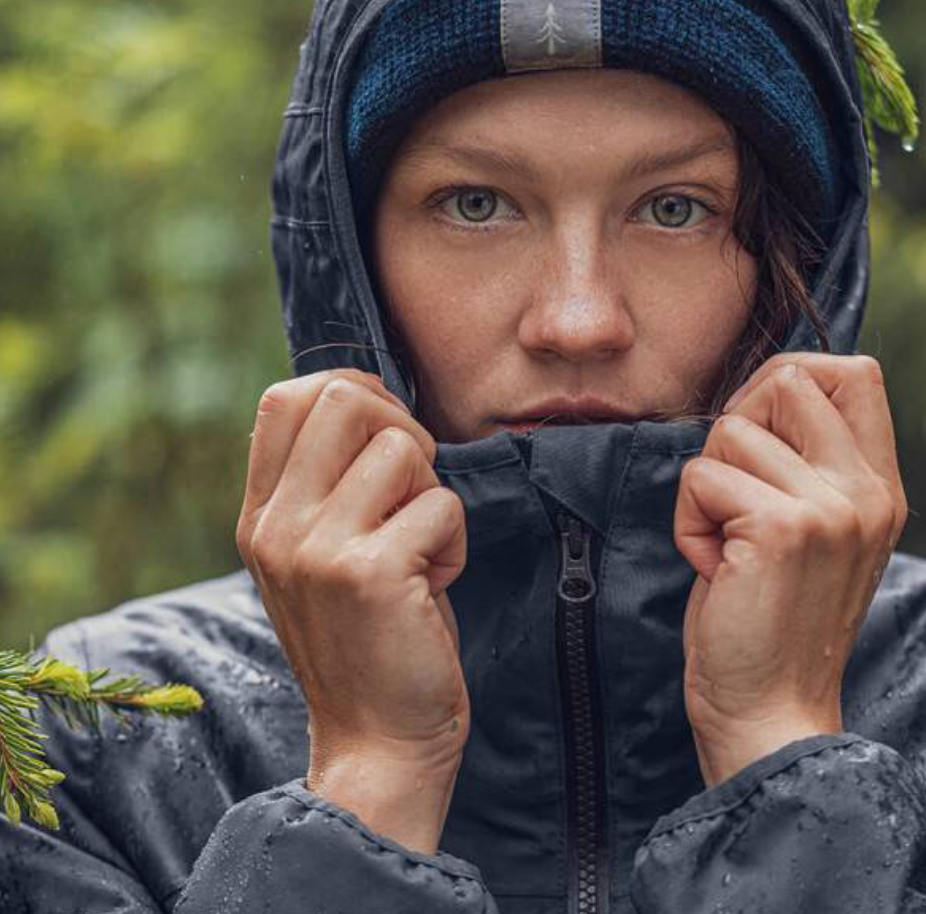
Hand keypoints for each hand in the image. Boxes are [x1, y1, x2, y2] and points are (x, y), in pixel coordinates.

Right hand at [236, 368, 470, 779]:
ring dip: (432, 492)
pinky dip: (454, 541)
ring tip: (420, 549)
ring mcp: (316, 548)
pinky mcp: (369, 573)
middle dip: (402, 429)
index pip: (286, 398)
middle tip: (413, 492)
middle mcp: (276, 526)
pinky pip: (441, 505)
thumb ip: (326, 484)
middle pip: (344, 398)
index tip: (389, 436)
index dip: (353, 392)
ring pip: (402, 447)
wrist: (377, 743)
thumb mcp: (321, 555)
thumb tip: (370, 399)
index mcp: (260, 516)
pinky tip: (433, 584)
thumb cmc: (369, 637)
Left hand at [672, 353, 907, 785]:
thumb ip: (809, 463)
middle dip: (738, 423)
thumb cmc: (771, 621)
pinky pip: (701, 477)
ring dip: (706, 488)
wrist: (771, 715)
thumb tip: (765, 388)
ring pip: (731, 429)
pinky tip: (715, 568)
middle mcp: (867, 490)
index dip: (789, 383)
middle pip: (789, 378)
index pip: (855, 371)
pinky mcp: (782, 527)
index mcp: (879, 487)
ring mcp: (832, 507)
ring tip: (728, 547)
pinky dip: (688, 522)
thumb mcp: (817, 533)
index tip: (759, 439)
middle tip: (733, 495)